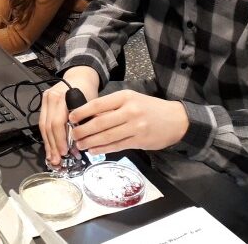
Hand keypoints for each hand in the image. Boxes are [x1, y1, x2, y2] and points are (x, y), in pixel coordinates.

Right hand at [39, 66, 99, 165]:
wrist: (79, 76)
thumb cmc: (87, 90)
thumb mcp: (90, 105)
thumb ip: (85, 122)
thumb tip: (82, 143)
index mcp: (61, 96)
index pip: (57, 122)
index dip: (61, 139)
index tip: (65, 152)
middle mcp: (50, 98)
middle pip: (48, 126)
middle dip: (53, 146)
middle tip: (58, 160)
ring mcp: (44, 101)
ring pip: (43, 127)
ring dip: (48, 145)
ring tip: (53, 159)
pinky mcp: (43, 105)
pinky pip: (42, 124)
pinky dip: (47, 138)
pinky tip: (50, 149)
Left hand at [71, 90, 188, 154]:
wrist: (176, 119)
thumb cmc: (149, 108)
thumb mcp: (131, 99)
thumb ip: (112, 106)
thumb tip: (88, 116)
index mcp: (125, 97)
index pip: (98, 104)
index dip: (82, 112)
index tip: (71, 118)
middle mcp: (130, 110)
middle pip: (100, 122)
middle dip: (83, 130)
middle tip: (73, 135)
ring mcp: (135, 126)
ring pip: (107, 136)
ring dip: (91, 142)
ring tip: (80, 145)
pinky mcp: (140, 140)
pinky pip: (117, 146)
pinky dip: (103, 149)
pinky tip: (94, 150)